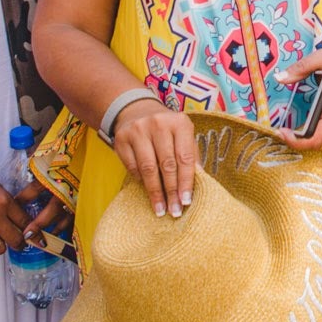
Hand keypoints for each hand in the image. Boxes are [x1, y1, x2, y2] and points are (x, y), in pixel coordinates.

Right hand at [0, 156, 27, 253]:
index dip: (31, 231)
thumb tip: (20, 221)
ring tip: (0, 239)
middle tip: (20, 242)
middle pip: (16, 240)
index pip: (25, 223)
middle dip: (20, 242)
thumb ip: (9, 206)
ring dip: (2, 245)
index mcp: (4, 202)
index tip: (33, 235)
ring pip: (0, 249)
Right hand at [112, 94, 197, 216]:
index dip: (186, 181)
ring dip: (155, 192)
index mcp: (180, 123)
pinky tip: (147, 190)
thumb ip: (190, 155)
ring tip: (160, 209)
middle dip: (171, 191)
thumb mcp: (183, 135)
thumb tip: (199, 181)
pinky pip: (132, 167)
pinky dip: (141, 181)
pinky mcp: (122, 138)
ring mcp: (138, 130)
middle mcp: (159, 124)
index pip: (185, 157)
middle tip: (174, 210)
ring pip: (148, 168)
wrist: (137, 110)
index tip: (186, 201)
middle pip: (167, 164)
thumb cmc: (167, 130)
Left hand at [279, 48, 321, 152]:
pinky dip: (313, 148)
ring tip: (288, 140)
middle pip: (321, 151)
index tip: (281, 132)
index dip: (297, 142)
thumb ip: (300, 68)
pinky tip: (298, 140)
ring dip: (307, 151)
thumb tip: (280, 78)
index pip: (317, 138)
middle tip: (281, 137)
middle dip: (300, 150)